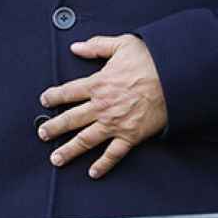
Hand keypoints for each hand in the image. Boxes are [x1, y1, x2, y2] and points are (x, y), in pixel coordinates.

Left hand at [37, 34, 167, 178]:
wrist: (175, 78)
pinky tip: (93, 172)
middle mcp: (101, 106)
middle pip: (71, 119)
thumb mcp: (122, 44)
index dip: (54, 97)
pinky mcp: (130, 136)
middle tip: (43, 134)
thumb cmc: (151, 60)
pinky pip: (113, 154)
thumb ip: (97, 46)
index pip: (68, 92)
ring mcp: (114, 123)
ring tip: (56, 158)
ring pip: (85, 140)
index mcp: (98, 84)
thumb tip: (76, 47)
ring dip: (69, 150)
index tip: (45, 101)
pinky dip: (103, 164)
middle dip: (54, 127)